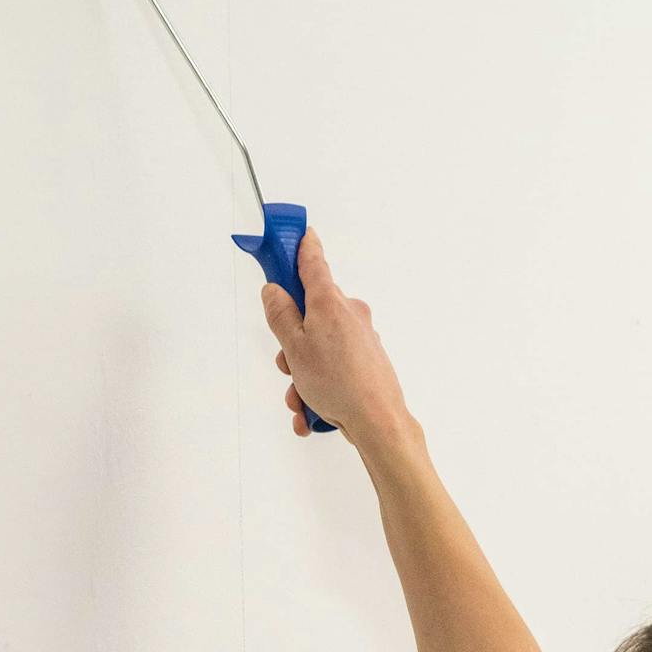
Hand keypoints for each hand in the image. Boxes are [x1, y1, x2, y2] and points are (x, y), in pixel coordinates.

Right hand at [260, 230, 417, 454]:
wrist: (378, 419)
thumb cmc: (339, 382)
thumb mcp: (295, 347)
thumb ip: (280, 315)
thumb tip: (274, 290)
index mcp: (330, 302)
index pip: (312, 262)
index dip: (302, 246)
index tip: (298, 232)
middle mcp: (349, 313)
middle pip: (308, 316)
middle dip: (290, 346)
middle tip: (287, 368)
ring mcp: (360, 337)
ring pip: (317, 349)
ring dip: (301, 377)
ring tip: (302, 401)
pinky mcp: (365, 360)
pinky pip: (332, 369)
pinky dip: (318, 390)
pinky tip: (312, 414)